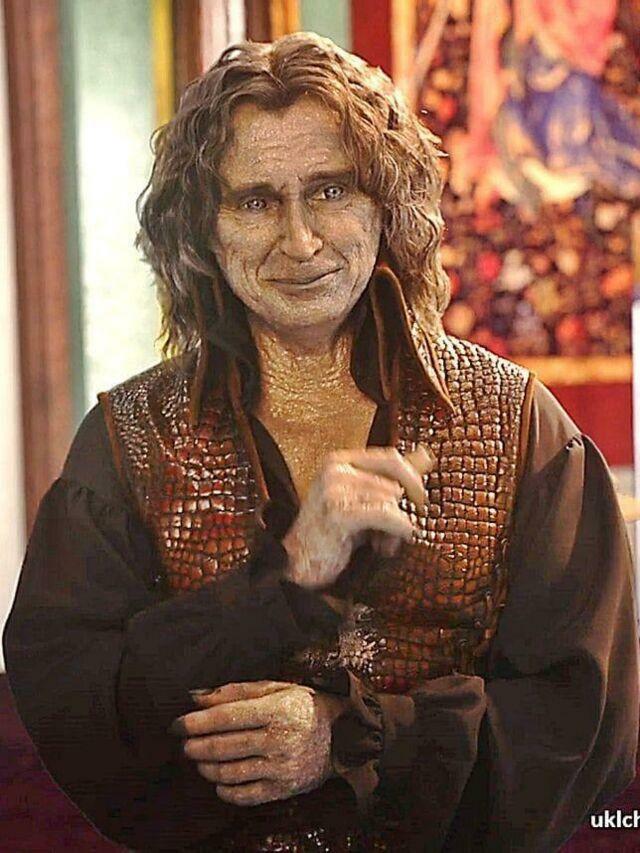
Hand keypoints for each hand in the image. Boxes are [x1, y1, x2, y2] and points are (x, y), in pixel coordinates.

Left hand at [170, 680, 347, 805]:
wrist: (343, 736)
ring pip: (231, 772)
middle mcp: (280, 740)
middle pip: (225, 746)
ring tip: (198, 759)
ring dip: (206, 767)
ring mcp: (282, 767)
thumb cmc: (303, 706)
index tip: (178, 724)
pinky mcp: (284, 789)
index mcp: (278, 709)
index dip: (198, 722)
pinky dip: (225, 789)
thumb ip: (235, 692)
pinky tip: (218, 780)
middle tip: (184, 743)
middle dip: (197, 745)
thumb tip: (196, 697)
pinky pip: (245, 795)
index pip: (228, 717)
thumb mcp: (275, 689)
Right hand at [282, 444, 434, 589]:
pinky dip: (396, 530)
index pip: (389, 457)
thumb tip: (426, 455)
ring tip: (381, 544)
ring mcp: (333, 489)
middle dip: (403, 508)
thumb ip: (392, 476)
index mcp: (338, 461)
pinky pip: (386, 514)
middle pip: (393, 480)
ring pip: (391, 499)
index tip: (420, 499)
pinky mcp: (337, 512)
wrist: (299, 562)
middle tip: (401, 529)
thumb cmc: (332, 531)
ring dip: (394, 527)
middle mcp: (334, 469)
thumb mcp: (363, 499)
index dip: (412, 477)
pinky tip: (387, 546)